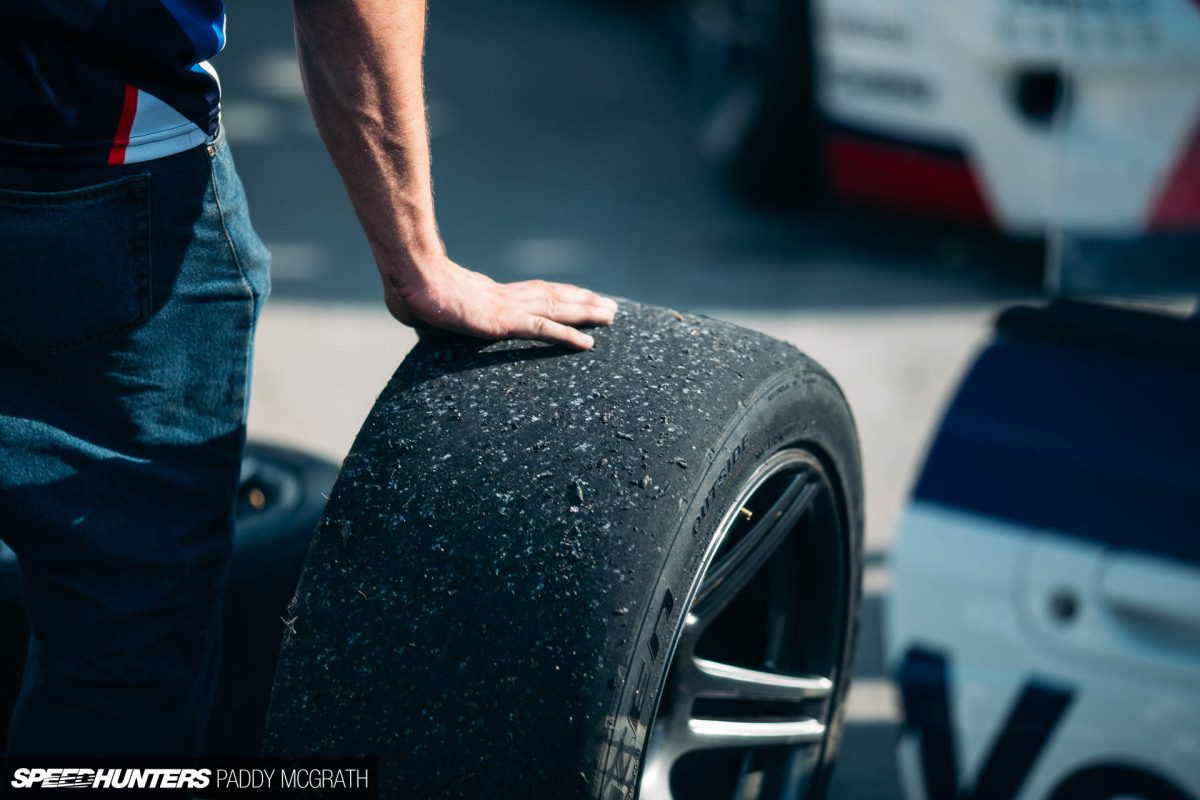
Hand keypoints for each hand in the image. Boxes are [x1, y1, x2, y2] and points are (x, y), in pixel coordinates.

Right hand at [380, 255, 617, 349]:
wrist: (409, 276)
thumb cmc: (408, 289)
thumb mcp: (422, 312)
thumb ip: (432, 320)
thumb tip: (423, 326)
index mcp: (490, 295)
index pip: (533, 294)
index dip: (559, 296)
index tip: (578, 298)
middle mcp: (505, 297)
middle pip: (555, 297)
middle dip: (585, 302)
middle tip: (611, 307)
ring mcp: (507, 308)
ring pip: (558, 309)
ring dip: (587, 312)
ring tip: (612, 315)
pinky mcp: (503, 321)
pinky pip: (543, 329)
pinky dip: (567, 336)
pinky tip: (588, 344)